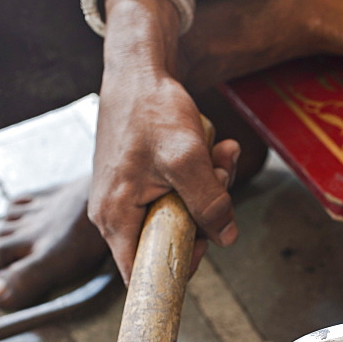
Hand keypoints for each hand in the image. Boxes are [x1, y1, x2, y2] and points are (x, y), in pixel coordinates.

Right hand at [88, 0, 239, 283]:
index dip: (175, 271)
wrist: (138, 67)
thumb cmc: (152, 108)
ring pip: (181, 215)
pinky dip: (203, 176)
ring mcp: (130, 198)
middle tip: (222, 179)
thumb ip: (209, 202)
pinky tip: (217, 148)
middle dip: (205, 216)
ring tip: (222, 154)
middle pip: (169, 242)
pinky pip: (180, 193)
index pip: (140, 274)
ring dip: (211, 190)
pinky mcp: (144, 182)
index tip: (203, 248)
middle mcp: (117, 214)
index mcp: (116, 217)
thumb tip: (226, 238)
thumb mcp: (187, 158)